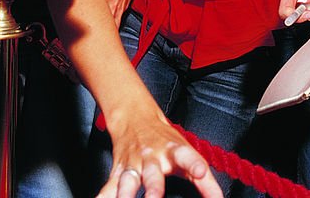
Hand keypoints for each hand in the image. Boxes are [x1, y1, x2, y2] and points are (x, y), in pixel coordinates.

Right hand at [99, 109, 221, 197]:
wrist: (135, 118)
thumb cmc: (166, 142)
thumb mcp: (188, 154)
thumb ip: (206, 181)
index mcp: (173, 151)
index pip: (187, 156)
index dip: (195, 164)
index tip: (200, 171)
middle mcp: (152, 157)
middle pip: (153, 174)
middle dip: (154, 189)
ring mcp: (133, 164)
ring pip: (127, 180)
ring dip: (125, 194)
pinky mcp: (118, 170)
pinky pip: (108, 186)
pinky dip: (104, 196)